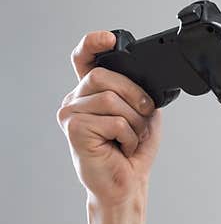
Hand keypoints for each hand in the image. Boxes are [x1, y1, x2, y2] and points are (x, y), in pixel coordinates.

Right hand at [56, 31, 162, 206]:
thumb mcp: (143, 116)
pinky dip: (128, 136)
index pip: (84, 59)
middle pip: (104, 77)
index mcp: (90, 93)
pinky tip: (121, 147)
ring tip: (129, 139)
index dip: (93, 44)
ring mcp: (70, 114)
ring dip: (134, 123)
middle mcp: (75, 100)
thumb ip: (139, 93)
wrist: (127, 185)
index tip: (110, 38)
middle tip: (144, 117)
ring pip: (111, 100)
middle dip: (135, 96)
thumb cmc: (132, 153)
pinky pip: (112, 120)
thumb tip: (146, 80)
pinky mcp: (73, 129)